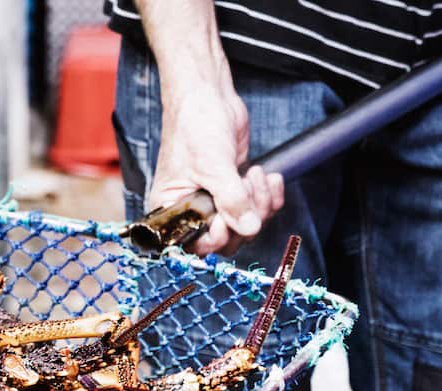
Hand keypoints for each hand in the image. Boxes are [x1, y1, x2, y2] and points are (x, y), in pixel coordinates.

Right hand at [148, 83, 283, 255]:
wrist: (208, 96)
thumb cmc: (195, 125)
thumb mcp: (212, 165)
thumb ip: (230, 199)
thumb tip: (248, 227)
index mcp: (172, 210)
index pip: (195, 244)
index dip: (216, 238)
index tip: (228, 219)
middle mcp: (192, 211)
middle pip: (227, 239)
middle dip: (245, 216)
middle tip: (248, 188)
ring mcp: (216, 201)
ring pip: (246, 225)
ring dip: (260, 203)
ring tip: (256, 175)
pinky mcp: (236, 190)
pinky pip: (258, 208)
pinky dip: (269, 196)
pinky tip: (266, 175)